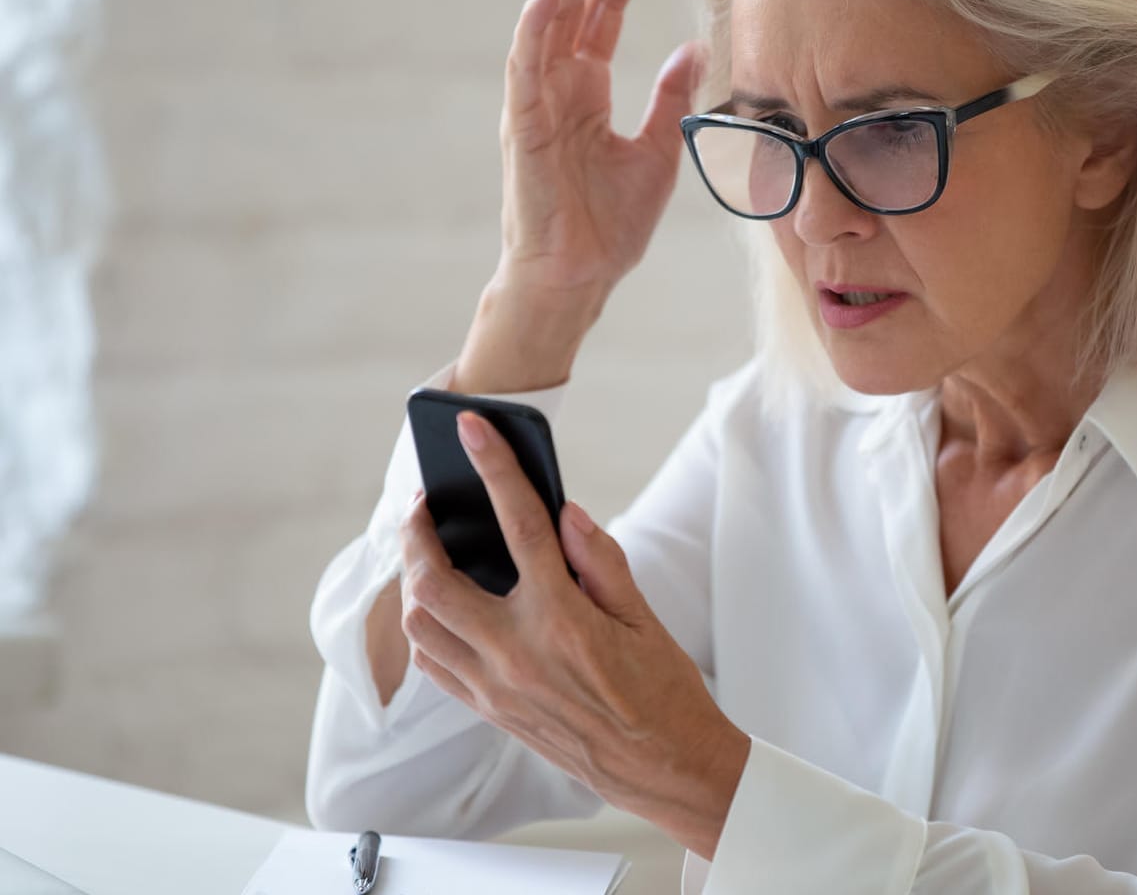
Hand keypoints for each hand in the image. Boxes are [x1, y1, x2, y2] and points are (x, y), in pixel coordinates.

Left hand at [396, 410, 748, 858]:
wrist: (664, 766)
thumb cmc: (663, 692)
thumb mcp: (642, 615)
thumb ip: (599, 559)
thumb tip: (564, 512)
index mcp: (562, 619)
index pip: (518, 524)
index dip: (494, 467)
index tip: (474, 428)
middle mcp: (517, 653)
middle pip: (434, 578)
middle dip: (419, 530)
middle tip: (427, 504)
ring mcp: (495, 686)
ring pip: (420, 623)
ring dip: (413, 579)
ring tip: (427, 551)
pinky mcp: (489, 709)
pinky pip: (433, 662)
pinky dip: (425, 625)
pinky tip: (441, 605)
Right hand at [498, 0, 706, 299]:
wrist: (579, 277)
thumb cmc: (609, 225)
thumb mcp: (657, 150)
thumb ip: (669, 96)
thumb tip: (694, 48)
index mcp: (584, 86)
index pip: (606, 7)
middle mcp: (556, 82)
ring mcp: (535, 98)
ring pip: (550, 12)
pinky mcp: (521, 122)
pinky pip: (524, 59)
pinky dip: (538, 18)